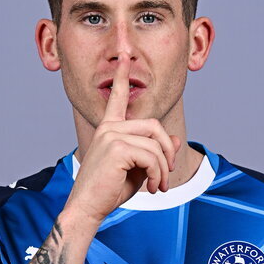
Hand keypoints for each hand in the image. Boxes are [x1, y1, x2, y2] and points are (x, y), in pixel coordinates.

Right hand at [64, 52, 181, 225]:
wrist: (88, 208)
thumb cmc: (109, 191)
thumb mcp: (138, 169)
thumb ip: (155, 152)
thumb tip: (175, 140)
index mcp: (109, 128)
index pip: (118, 97)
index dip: (122, 75)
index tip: (124, 55)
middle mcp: (109, 127)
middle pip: (154, 126)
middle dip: (167, 151)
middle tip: (167, 174)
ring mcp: (111, 135)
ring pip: (155, 144)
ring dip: (163, 169)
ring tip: (157, 186)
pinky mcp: (117, 148)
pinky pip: (152, 157)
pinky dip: (157, 174)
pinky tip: (150, 187)